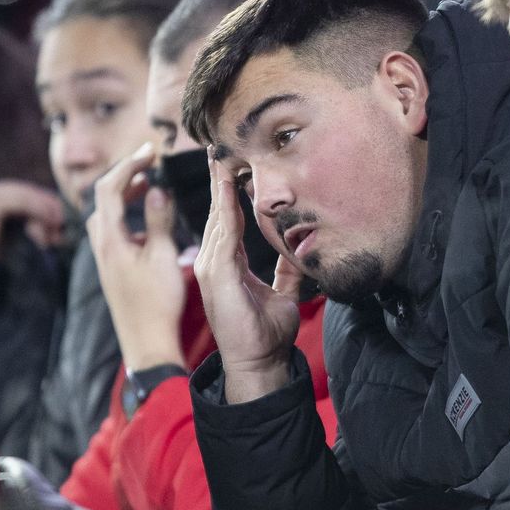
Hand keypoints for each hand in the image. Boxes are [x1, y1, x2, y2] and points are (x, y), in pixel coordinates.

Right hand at [0, 179, 66, 257]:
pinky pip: (22, 201)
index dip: (45, 206)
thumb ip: (25, 223)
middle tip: (61, 231)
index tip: (59, 228)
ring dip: (45, 213)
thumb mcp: (10, 238)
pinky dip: (39, 211)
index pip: (23, 193)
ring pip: (26, 195)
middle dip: (48, 210)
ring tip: (56, 234)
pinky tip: (50, 226)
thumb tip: (55, 218)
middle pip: (26, 192)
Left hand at [88, 144, 187, 371]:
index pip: (110, 187)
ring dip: (124, 195)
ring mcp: (104, 258)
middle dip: (124, 175)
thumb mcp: (163, 256)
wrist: (146, 342)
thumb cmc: (157, 302)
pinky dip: (126, 215)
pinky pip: (112, 230)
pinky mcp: (111, 269)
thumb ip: (159, 220)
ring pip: (105, 214)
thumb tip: (158, 189)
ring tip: (148, 185)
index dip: (129, 164)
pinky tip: (147, 221)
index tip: (150, 152)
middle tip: (148, 162)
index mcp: (110, 238)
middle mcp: (101, 246)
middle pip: (103, 197)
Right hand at [194, 153, 300, 403]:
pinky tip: (227, 186)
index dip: (228, 191)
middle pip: (216, 211)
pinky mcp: (216, 274)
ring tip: (221, 156)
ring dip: (219, 185)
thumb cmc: (266, 333)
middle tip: (219, 146)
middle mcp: (214, 261)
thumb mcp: (283, 293)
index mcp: (227, 264)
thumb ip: (286, 270)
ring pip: (216, 216)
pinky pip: (223, 233)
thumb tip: (299, 250)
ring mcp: (211, 267)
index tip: (232, 163)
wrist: (258, 363)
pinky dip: (225, 208)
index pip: (227, 219)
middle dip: (218, 178)